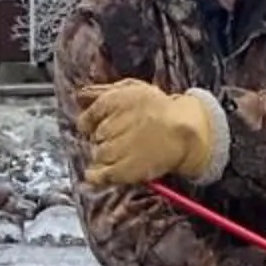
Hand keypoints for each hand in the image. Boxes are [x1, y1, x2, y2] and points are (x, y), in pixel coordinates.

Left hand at [80, 78, 215, 185]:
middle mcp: (113, 125)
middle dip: (103, 138)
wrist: (185, 131)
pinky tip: (95, 175)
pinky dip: (95, 176)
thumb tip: (79, 96)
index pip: (88, 118)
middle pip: (95, 137)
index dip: (92, 123)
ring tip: (122, 151)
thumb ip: (102, 92)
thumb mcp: (131, 89)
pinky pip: (101, 175)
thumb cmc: (159, 108)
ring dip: (104, 155)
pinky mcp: (125, 170)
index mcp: (114, 102)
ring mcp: (118, 149)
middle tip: (120, 138)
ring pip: (98, 155)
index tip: (100, 126)